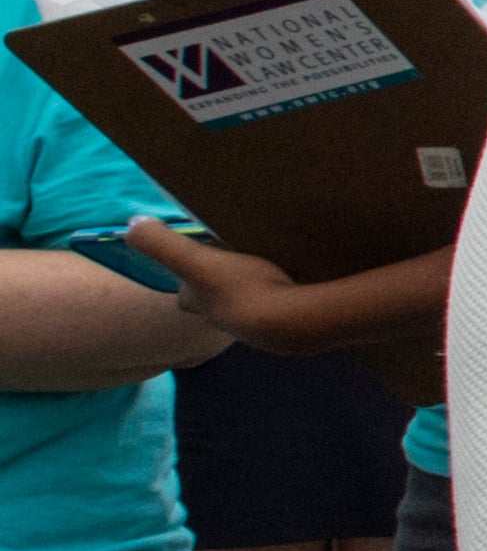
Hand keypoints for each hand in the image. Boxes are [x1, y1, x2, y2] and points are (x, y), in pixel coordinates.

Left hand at [114, 223, 319, 348]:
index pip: (185, 291)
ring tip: (265, 266)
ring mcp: (254, 325)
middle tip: (234, 261)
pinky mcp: (284, 324)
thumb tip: (131, 225)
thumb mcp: (192, 259)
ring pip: (245, 301)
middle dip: (220, 283)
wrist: (291, 320)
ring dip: (251, 288)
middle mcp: (220, 319)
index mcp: (198, 303)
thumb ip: (158, 242)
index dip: (188, 276)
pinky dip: (279, 294)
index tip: (200, 258)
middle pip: (214, 298)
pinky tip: (289, 282)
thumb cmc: (239, 288)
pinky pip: (277, 304)